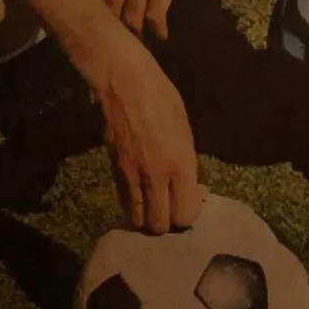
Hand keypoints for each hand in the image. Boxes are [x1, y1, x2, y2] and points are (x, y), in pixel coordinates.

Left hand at [93, 0, 218, 38]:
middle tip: (122, 42)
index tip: (104, 25)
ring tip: (142, 43)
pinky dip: (158, 30)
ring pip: (130, 17)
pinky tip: (162, 35)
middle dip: (115, 29)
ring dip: (137, 34)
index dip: (97, 13)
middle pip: (109, 9)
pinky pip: (154, 15)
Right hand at [94, 34, 202, 233]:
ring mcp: (132, 176)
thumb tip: (192, 187)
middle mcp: (156, 177)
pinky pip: (125, 201)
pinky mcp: (114, 170)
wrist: (125, 83)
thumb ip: (188, 164)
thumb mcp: (186, 130)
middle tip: (174, 205)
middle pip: (161, 225)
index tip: (193, 198)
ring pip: (139, 219)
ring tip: (155, 204)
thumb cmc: (163, 97)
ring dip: (148, 217)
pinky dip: (133, 204)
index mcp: (180, 165)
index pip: (186, 214)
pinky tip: (141, 192)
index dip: (190, 212)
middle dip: (169, 222)